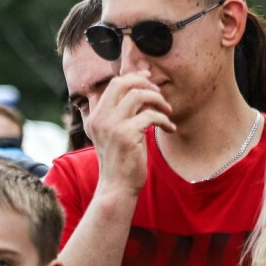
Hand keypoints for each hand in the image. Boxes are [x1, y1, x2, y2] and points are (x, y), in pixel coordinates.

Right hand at [91, 72, 173, 198]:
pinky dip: (165, 120)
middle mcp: (99, 119)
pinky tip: (170, 128)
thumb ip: (121, 113)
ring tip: (167, 110)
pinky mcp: (126, 135)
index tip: (149, 81)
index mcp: (95, 117)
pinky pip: (150, 116)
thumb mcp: (115, 134)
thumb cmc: (120, 162)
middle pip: (122, 83)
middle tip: (159, 94)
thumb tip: (139, 90)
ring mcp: (111, 126)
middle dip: (145, 84)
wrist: (117, 188)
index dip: (134, 78)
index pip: (114, 84)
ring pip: (138, 95)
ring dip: (158, 100)